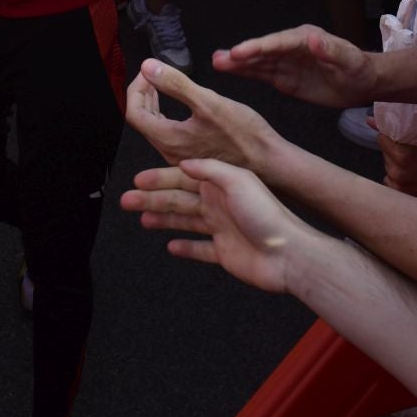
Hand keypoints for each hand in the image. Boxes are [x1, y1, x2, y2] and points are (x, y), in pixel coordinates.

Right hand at [124, 158, 307, 294]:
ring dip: (162, 220)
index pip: (182, 179)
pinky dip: (185, 248)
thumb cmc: (268, 216)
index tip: (137, 180)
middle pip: (178, 200)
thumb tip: (184, 163)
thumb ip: (209, 170)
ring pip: (184, 222)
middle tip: (127, 201)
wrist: (289, 253)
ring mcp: (221, 229)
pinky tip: (171, 245)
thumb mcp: (238, 181)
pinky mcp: (224, 253)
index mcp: (220, 185)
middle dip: (151, 199)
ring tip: (142, 220)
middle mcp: (218, 205)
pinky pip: (199, 249)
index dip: (159, 179)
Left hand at [125, 58, 282, 170]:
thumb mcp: (209, 101)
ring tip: (162, 84)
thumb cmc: (243, 134)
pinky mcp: (192, 156)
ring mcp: (180, 157)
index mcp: (169, 139)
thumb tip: (148, 67)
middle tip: (153, 74)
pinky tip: (179, 105)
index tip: (149, 71)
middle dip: (143, 93)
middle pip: (141, 120)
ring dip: (154, 103)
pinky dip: (166, 114)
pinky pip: (168, 133)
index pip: (134, 112)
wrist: (268, 161)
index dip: (137, 87)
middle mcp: (170, 152)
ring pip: (154, 127)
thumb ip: (175, 84)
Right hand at [212, 22, 373, 107]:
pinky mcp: (285, 78)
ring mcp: (286, 63)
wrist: (363, 83)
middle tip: (218, 58)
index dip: (258, 47)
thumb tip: (311, 39)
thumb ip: (331, 50)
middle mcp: (291, 48)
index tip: (239, 52)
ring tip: (216, 62)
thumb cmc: (359, 68)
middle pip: (263, 52)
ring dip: (238, 64)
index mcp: (304, 39)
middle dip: (241, 55)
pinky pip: (262, 75)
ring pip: (258, 63)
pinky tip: (229, 70)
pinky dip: (245, 73)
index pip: (278, 43)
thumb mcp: (349, 60)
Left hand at [377, 131, 416, 205]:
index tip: (401, 136)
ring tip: (416, 164)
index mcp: (402, 155)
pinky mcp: (404, 198)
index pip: (382, 138)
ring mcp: (400, 188)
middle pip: (385, 154)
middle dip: (394, 150)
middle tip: (413, 151)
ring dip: (396, 164)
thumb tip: (370, 120)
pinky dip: (399, 178)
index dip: (391, 135)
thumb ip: (400, 127)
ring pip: (388, 168)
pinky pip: (391, 182)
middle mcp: (398, 174)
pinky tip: (414, 176)